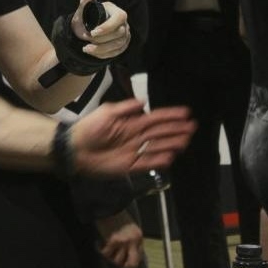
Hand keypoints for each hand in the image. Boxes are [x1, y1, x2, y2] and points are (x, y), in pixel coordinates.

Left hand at [70, 0, 129, 59]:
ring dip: (101, 49)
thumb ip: (86, 1)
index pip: (119, 18)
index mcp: (116, 12)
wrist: (86, 29)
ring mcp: (125, 35)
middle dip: (102, 39)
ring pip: (118, 45)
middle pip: (119, 34)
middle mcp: (124, 23)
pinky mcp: (123, 45)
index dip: (107, 27)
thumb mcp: (83, 10)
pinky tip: (92, 53)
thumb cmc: (86, 18)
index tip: (92, 32)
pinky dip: (104, 54)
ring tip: (86, 49)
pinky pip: (116, 52)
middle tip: (87, 40)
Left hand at [71, 99, 193, 175]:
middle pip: (160, 133)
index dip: (170, 116)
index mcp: (131, 123)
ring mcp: (134, 151)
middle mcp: (136, 136)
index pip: (155, 118)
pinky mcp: (130, 166)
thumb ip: (125, 108)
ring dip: (171, 144)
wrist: (75, 149)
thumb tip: (143, 102)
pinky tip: (170, 157)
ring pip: (157, 147)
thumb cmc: (89, 128)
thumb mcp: (106, 113)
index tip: (186, 113)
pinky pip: (147, 163)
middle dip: (176, 130)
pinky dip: (158, 161)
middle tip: (192, 127)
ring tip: (185, 141)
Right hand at [95, 210, 143, 267]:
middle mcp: (133, 241)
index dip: (130, 259)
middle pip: (132, 264)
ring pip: (117, 260)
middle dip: (124, 266)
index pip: (139, 256)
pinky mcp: (113, 241)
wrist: (108, 204)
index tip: (122, 257)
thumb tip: (127, 252)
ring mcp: (123, 242)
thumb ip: (131, 239)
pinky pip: (106, 253)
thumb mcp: (129, 227)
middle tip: (117, 264)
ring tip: (105, 250)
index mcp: (139, 237)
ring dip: (110, 257)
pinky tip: (97, 244)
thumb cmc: (117, 214)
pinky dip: (100, 250)